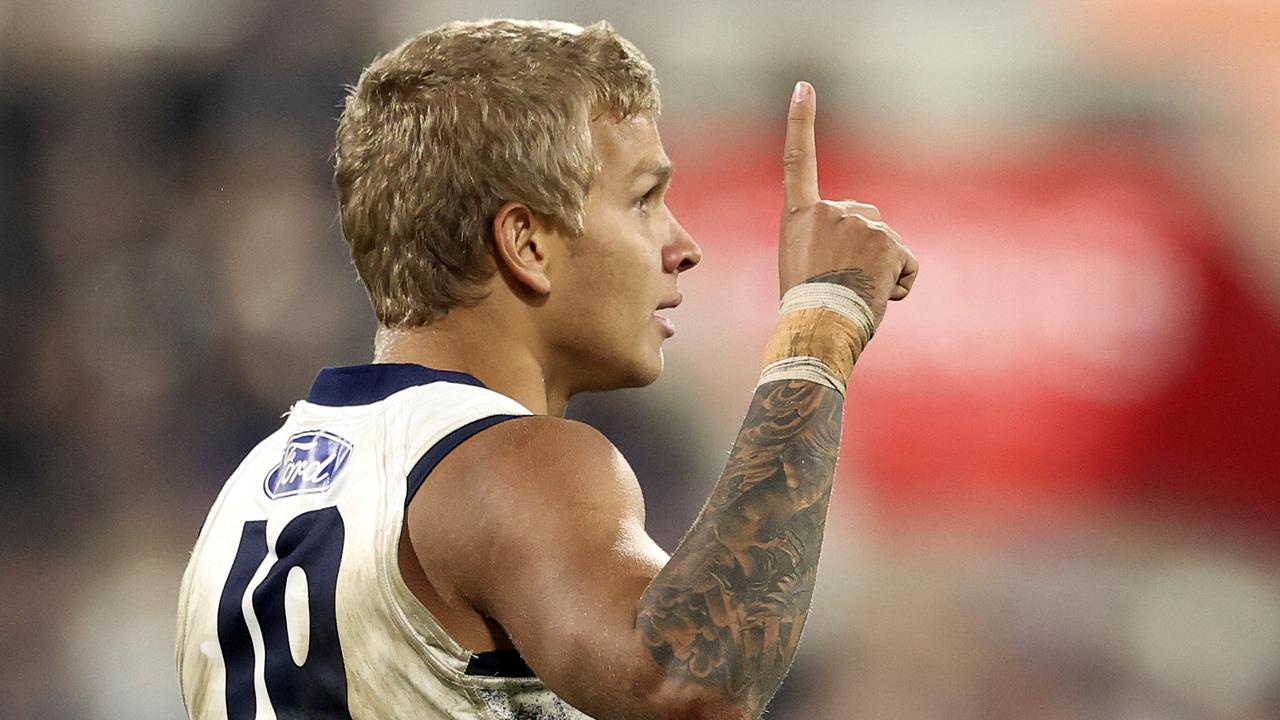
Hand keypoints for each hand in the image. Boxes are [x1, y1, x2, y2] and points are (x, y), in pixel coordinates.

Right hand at [778, 81, 917, 329]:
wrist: (818, 328)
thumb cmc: (808, 310)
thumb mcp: (803, 265)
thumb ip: (826, 241)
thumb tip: (862, 245)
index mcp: (799, 216)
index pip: (798, 161)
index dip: (801, 123)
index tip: (803, 87)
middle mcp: (829, 211)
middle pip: (866, 219)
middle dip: (867, 250)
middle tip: (844, 284)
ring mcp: (860, 223)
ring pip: (888, 243)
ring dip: (882, 271)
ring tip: (857, 294)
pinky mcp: (887, 241)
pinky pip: (907, 262)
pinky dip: (900, 283)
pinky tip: (879, 297)